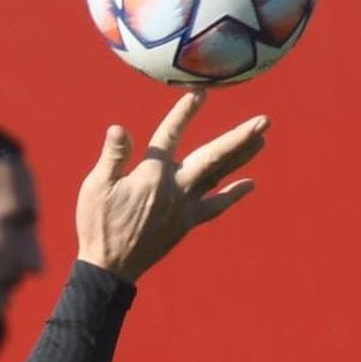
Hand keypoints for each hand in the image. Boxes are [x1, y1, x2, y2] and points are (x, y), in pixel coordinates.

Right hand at [75, 90, 264, 282]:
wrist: (110, 267)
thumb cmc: (98, 224)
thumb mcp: (96, 187)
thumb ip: (113, 157)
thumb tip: (118, 129)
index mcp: (152, 174)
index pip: (171, 135)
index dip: (185, 113)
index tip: (200, 94)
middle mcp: (176, 188)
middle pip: (214, 156)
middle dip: (240, 137)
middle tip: (264, 120)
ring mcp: (186, 207)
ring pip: (220, 177)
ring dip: (242, 157)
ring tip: (262, 139)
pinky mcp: (188, 223)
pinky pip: (216, 206)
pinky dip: (232, 194)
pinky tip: (249, 184)